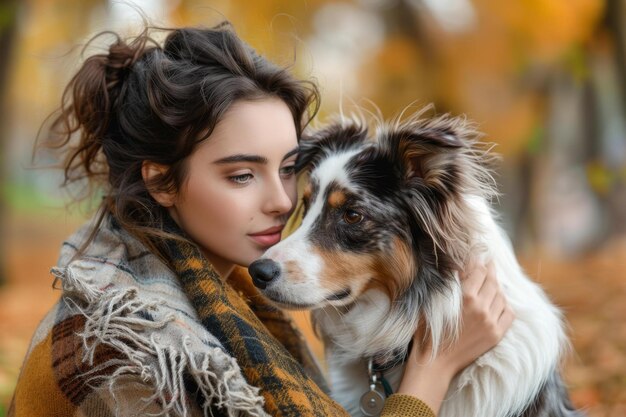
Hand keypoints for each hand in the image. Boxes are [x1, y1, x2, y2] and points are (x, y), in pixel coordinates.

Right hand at [397, 259, 514, 412]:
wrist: (435, 362)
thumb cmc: (428, 330)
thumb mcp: (434, 301)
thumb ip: (449, 284)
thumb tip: (459, 267)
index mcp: (466, 297)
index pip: (479, 271)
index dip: (479, 261)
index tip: (478, 256)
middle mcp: (482, 308)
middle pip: (493, 281)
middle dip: (490, 270)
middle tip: (488, 262)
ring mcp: (491, 322)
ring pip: (501, 296)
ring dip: (497, 287)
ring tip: (491, 282)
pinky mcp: (496, 335)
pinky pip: (509, 313)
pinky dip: (505, 304)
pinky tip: (498, 301)